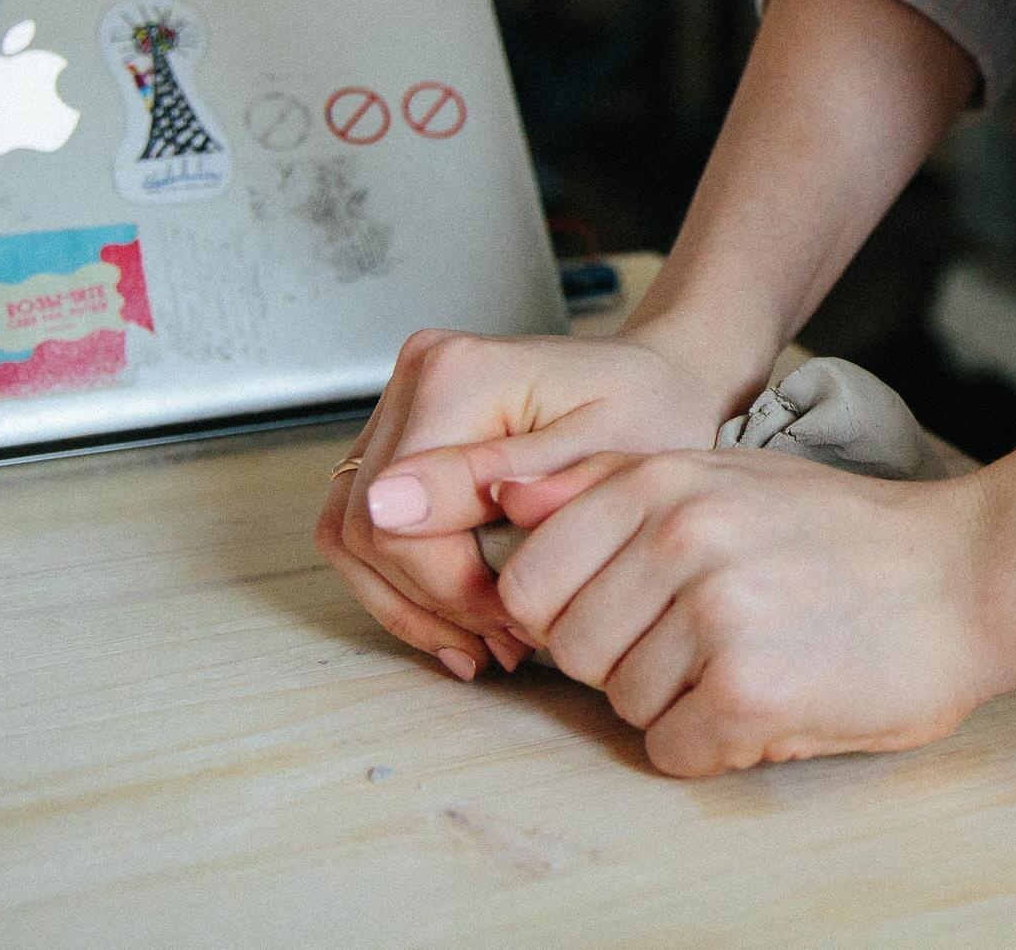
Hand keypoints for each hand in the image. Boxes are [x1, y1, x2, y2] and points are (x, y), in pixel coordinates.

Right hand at [314, 323, 764, 680]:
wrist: (663, 381)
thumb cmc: (648, 409)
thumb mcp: (592, 452)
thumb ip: (487, 480)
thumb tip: (385, 507)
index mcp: (456, 373)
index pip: (399, 517)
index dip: (451, 588)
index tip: (517, 619)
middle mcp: (417, 376)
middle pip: (367, 529)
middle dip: (433, 604)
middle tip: (504, 642)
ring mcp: (403, 404)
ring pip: (352, 534)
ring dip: (410, 603)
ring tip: (484, 641)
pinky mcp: (405, 436)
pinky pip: (369, 526)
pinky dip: (407, 582)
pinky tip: (464, 618)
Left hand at [489, 449, 1005, 776]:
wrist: (968, 574)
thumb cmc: (845, 531)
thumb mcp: (726, 473)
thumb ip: (611, 486)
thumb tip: (503, 499)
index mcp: (664, 482)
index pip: (532, 578)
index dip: (569, 611)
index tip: (626, 614)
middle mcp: (680, 539)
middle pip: (570, 648)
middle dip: (624, 660)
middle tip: (703, 644)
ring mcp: (715, 614)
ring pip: (621, 703)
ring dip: (676, 703)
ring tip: (749, 662)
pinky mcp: (748, 691)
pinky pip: (671, 750)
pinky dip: (713, 745)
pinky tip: (767, 703)